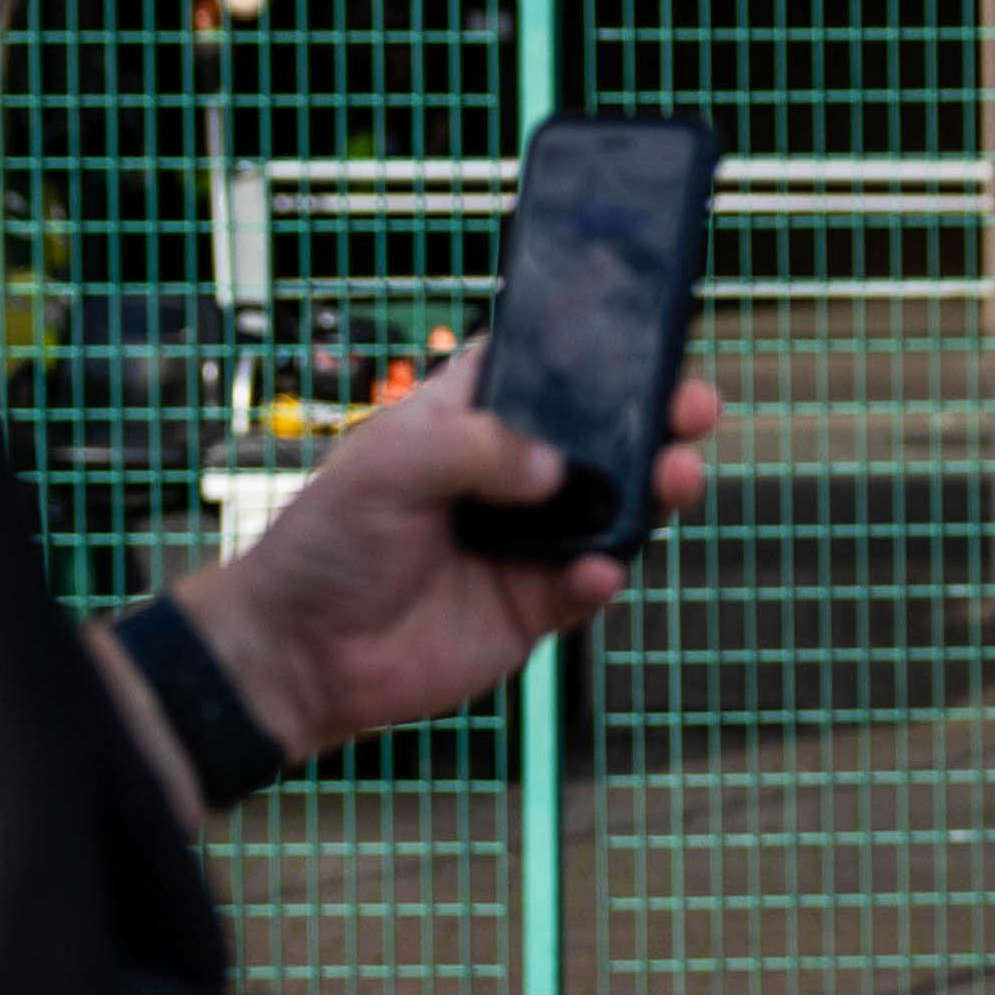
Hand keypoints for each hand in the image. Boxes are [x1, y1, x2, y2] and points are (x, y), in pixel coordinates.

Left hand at [182, 353, 728, 761]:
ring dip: (653, 490)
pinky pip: (588, 584)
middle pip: (600, 437)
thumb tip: (553, 468)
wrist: (303, 656)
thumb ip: (472, 450)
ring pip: (614, 508)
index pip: (541, 371)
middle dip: (653, 419)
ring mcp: (526, 541)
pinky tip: (595, 572)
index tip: (644, 337)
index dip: (591, 353)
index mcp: (467, 421)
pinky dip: (601, 576)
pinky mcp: (534, 605)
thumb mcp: (385, 467)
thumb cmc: (326, 545)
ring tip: (678, 477)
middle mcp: (507, 475)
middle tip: (691, 408)